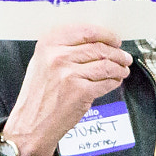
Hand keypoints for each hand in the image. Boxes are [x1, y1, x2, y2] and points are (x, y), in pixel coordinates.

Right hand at [2, 23, 129, 155]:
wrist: (31, 123)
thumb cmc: (37, 96)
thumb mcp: (41, 63)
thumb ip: (63, 49)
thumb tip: (93, 43)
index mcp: (48, 44)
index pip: (86, 31)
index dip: (106, 35)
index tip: (114, 39)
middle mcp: (58, 57)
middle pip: (99, 48)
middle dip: (117, 53)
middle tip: (124, 57)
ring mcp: (70, 74)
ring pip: (106, 64)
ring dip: (120, 67)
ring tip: (123, 69)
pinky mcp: (81, 92)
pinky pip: (106, 82)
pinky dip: (115, 81)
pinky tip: (115, 81)